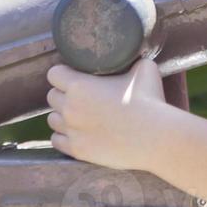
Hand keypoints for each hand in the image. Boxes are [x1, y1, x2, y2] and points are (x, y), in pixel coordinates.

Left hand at [45, 57, 168, 171]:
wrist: (155, 137)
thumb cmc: (150, 101)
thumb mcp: (144, 69)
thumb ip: (133, 61)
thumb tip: (135, 56)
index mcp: (78, 85)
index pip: (54, 74)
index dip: (63, 74)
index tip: (73, 76)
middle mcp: (69, 107)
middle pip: (51, 97)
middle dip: (63, 95)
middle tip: (79, 97)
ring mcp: (71, 131)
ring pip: (52, 119)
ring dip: (62, 116)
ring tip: (78, 116)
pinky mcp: (77, 150)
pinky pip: (57, 141)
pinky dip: (64, 137)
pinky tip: (76, 133)